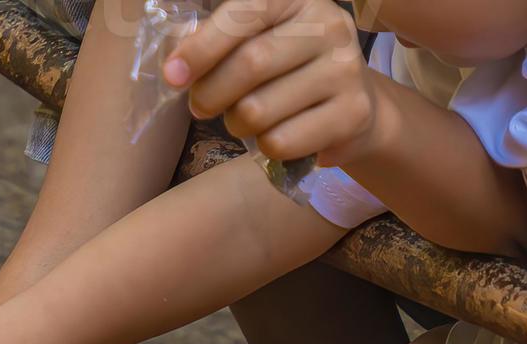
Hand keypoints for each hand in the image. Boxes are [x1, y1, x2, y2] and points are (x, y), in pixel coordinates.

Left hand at [167, 0, 378, 168]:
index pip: (245, 14)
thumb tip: (175, 63)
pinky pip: (280, 142)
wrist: (351, 104)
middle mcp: (329, 26)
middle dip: (210, 94)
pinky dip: (264, 147)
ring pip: (258, 111)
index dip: (202, 47)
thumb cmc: (286, 69)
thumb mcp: (254, 41)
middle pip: (249, 65)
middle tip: (200, 106)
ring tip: (245, 118)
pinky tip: (276, 134)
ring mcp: (346, 69)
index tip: (173, 76)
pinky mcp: (353, 114)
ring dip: (236, 124)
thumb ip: (213, 42)